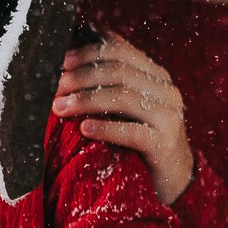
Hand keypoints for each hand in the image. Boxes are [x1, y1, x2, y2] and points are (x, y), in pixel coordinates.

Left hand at [53, 34, 194, 203]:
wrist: (174, 176)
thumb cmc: (141, 139)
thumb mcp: (128, 106)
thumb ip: (109, 84)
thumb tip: (67, 64)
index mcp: (155, 75)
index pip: (119, 50)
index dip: (86, 53)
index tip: (60, 62)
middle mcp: (165, 90)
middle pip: (118, 71)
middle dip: (80, 77)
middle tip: (54, 88)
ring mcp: (168, 116)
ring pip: (123, 97)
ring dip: (86, 100)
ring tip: (59, 108)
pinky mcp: (164, 144)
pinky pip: (132, 132)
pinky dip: (106, 128)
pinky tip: (84, 128)